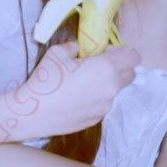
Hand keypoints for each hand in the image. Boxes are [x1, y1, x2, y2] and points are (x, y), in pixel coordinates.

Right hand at [22, 41, 140, 137]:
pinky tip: (75, 100)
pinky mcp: (97, 119)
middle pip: (130, 75)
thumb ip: (74, 47)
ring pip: (115, 91)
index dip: (122, 52)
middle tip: (97, 67)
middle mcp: (111, 88)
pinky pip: (102, 105)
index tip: (105, 52)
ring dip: (105, 85)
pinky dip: (95, 100)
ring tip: (81, 86)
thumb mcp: (57, 52)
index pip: (133, 57)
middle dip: (119, 68)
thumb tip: (78, 49)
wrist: (33, 112)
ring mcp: (105, 106)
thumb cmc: (46, 79)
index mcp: (106, 68)